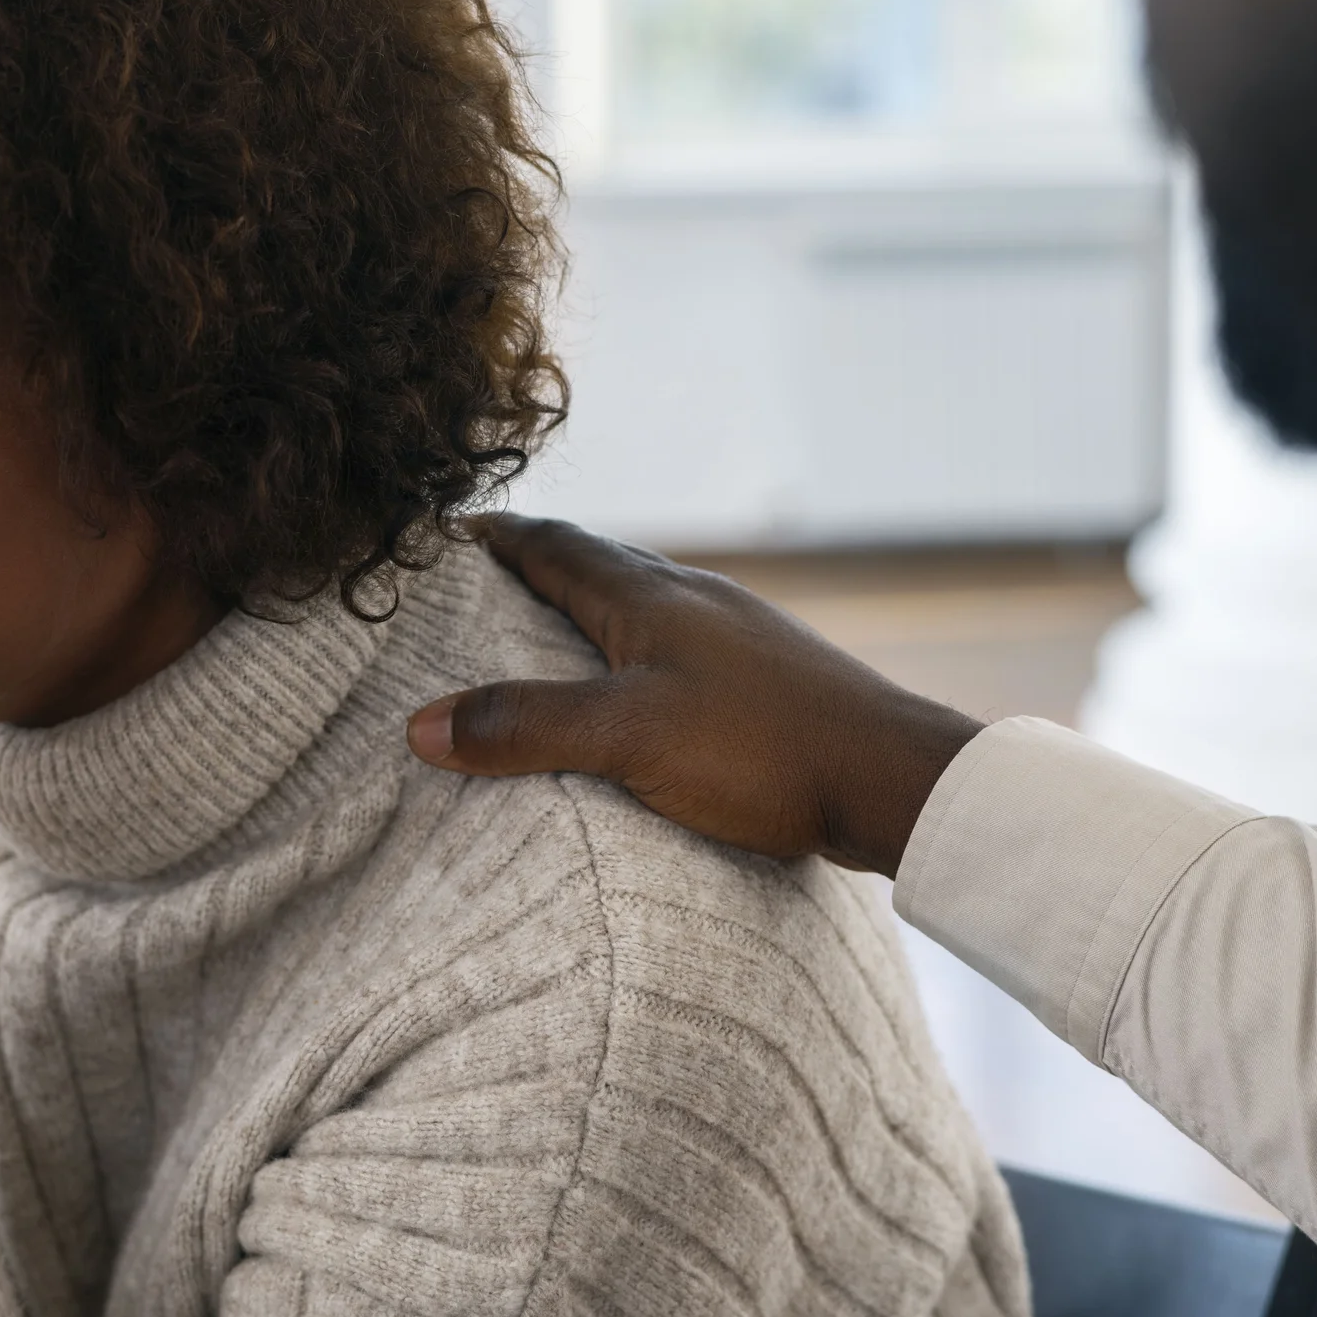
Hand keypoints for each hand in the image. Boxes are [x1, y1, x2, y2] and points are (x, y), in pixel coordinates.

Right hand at [405, 516, 985, 874]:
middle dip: (528, 570)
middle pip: (592, 566)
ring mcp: (733, 636)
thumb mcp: (628, 738)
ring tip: (534, 645)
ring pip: (637, 608)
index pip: (550, 542)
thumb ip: (527, 727)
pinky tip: (631, 699)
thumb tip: (420, 725)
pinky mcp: (763, 680)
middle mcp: (691, 598)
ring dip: (581, 615)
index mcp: (649, 595)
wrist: (895, 779)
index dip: (491, 537)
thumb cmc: (765, 749)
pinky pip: (673, 650)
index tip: (439, 536)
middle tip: (468, 590)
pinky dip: (628, 659)